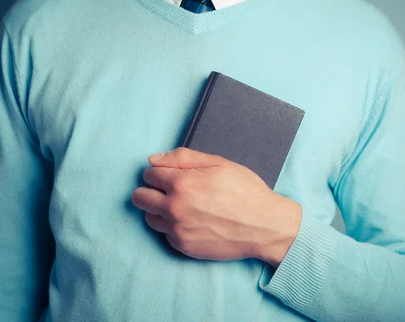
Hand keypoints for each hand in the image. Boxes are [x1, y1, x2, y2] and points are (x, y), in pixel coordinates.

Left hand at [131, 147, 301, 265]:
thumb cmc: (245, 191)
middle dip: (151, 190)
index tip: (171, 175)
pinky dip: (173, 227)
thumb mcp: (218, 164)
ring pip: (148, 217)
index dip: (159, 172)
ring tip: (181, 206)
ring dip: (158, 210)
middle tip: (169, 190)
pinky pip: (165, 234)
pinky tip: (192, 221)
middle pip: (139, 197)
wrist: (265, 226)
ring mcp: (177, 229)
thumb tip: (154, 159)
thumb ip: (183, 158)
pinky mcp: (183, 246)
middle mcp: (174, 208)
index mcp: (182, 183)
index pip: (148, 174)